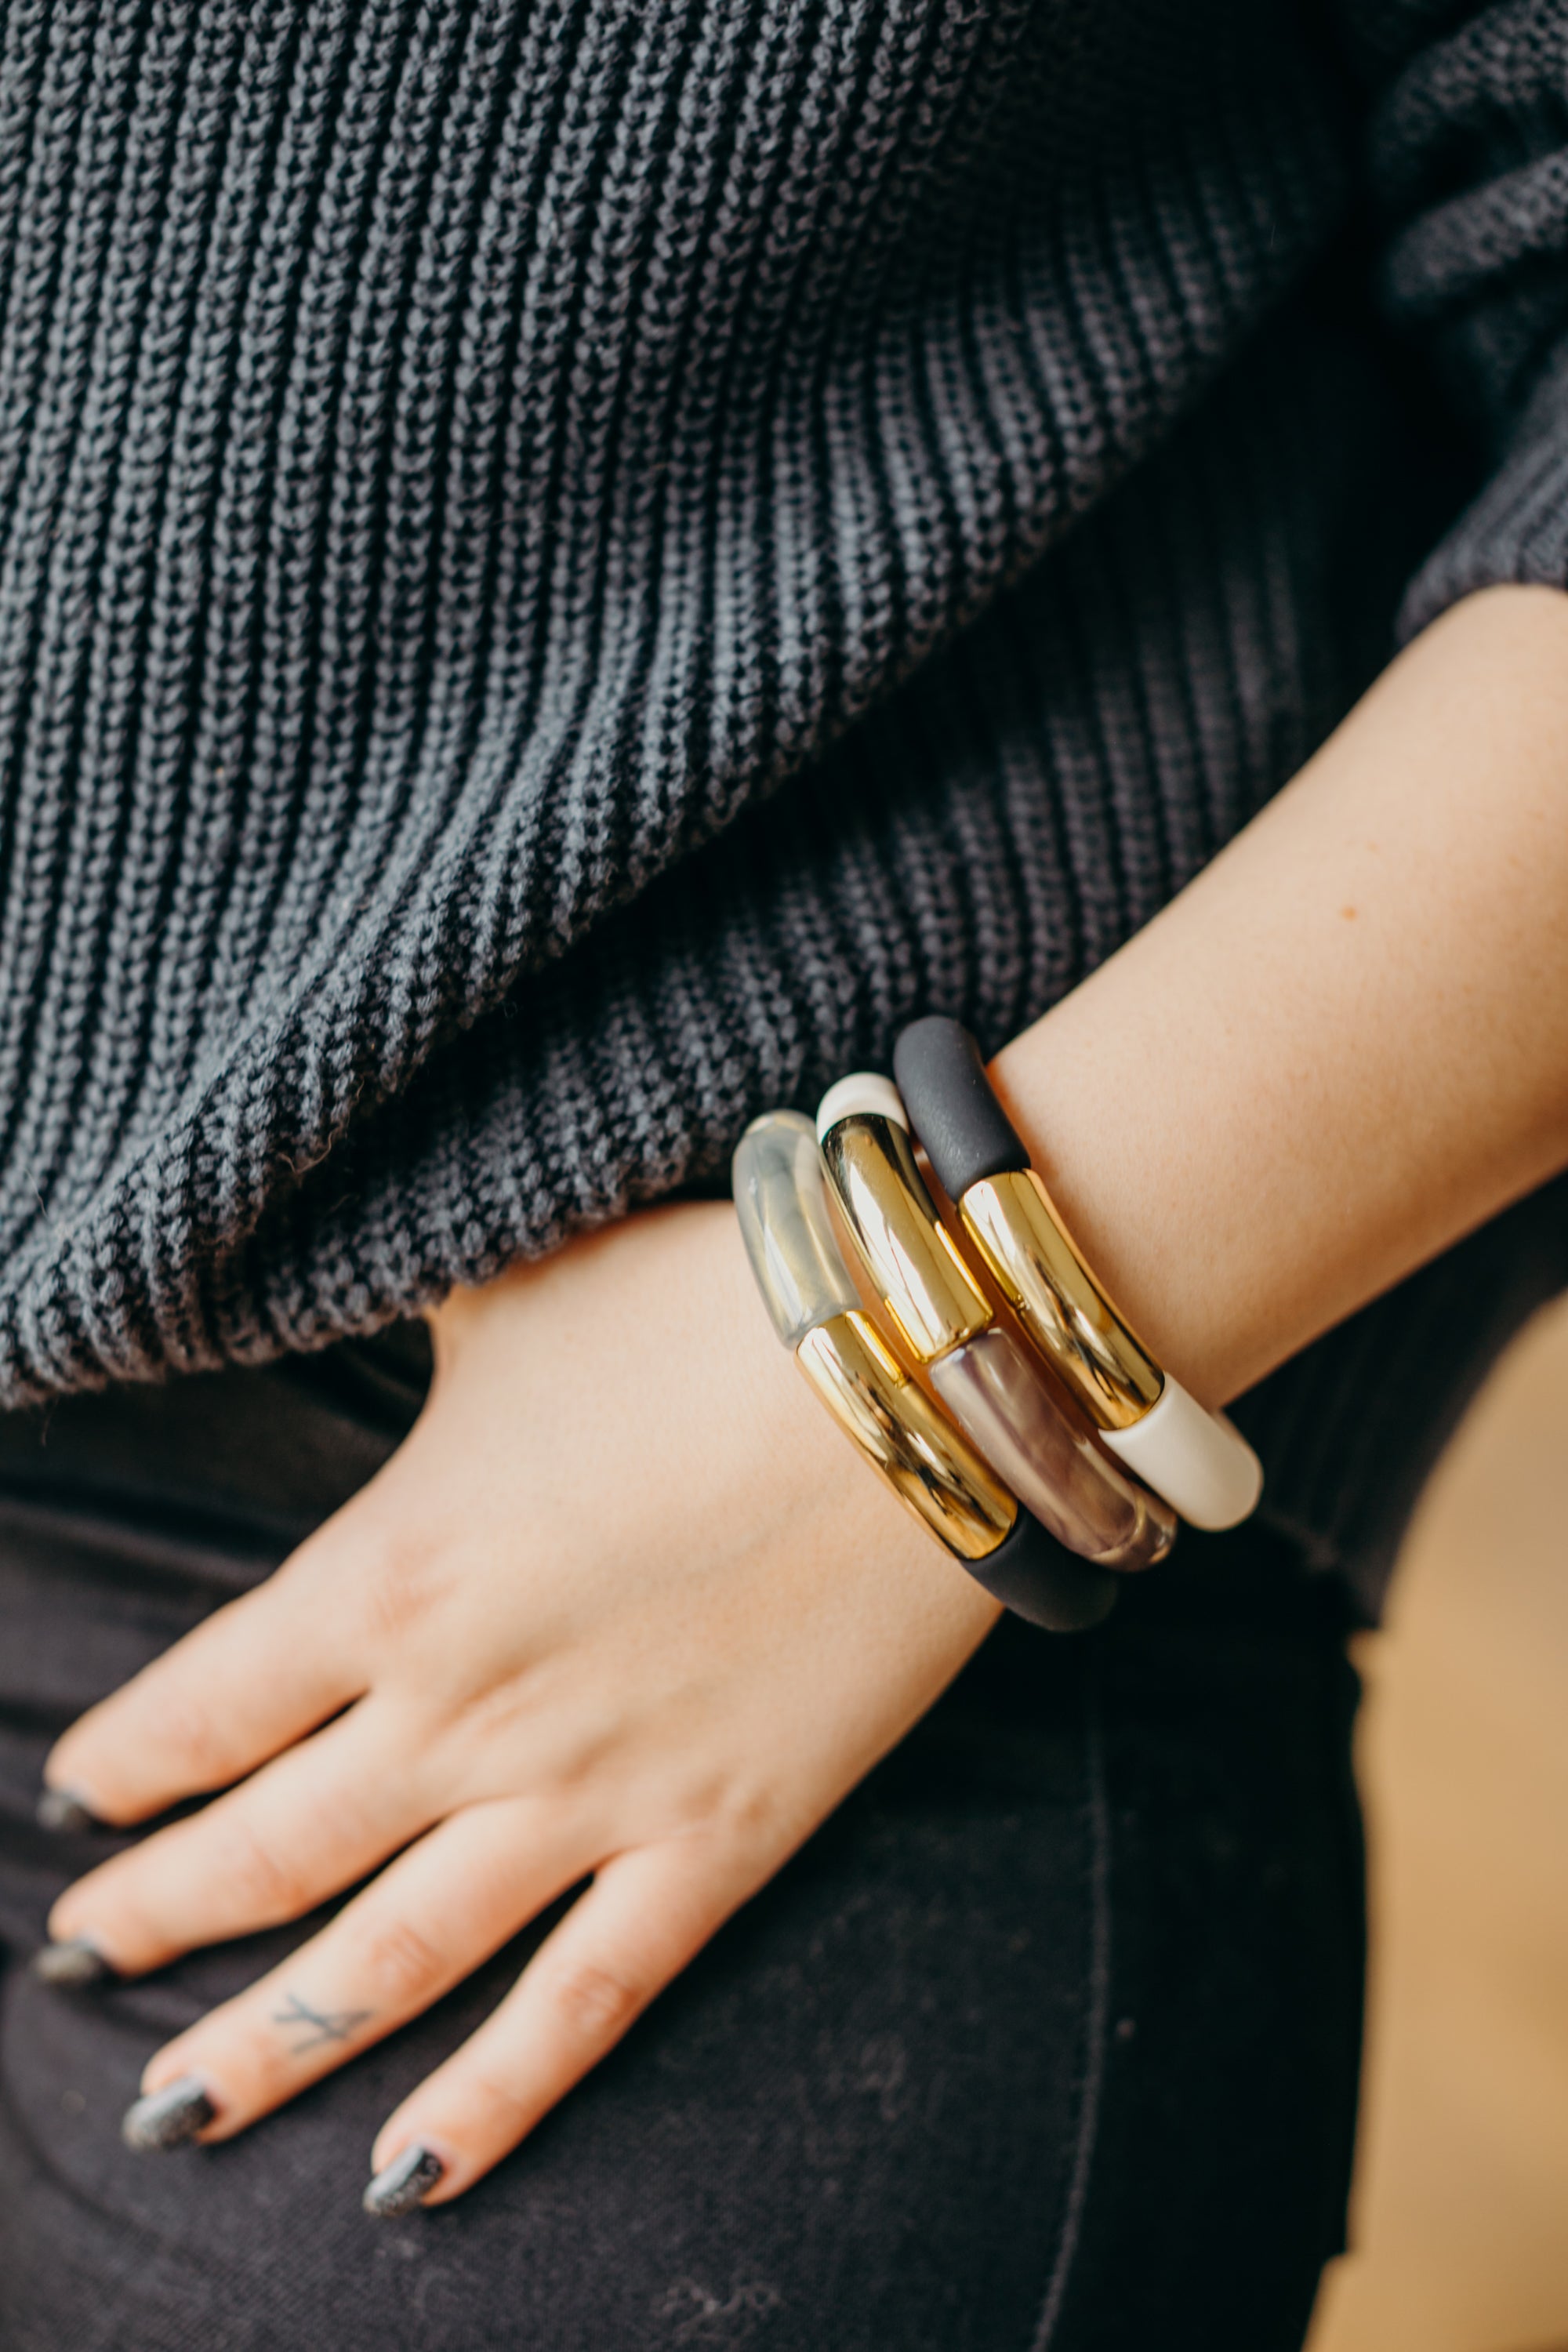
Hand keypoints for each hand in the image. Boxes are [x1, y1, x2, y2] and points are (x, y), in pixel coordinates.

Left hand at [40, 1203, 997, 2205]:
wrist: (913, 1375)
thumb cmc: (694, 1313)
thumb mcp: (505, 1297)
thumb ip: (395, 1334)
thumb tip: (330, 1293)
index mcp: (390, 1574)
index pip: (203, 1707)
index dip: (123, 1764)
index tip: (81, 1794)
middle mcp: (461, 1715)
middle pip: (262, 1851)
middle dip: (156, 1910)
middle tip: (84, 1948)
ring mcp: (586, 1799)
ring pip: (383, 1961)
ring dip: (259, 2046)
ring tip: (168, 2105)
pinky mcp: (710, 1844)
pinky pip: (580, 2006)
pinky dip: (489, 2102)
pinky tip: (403, 2180)